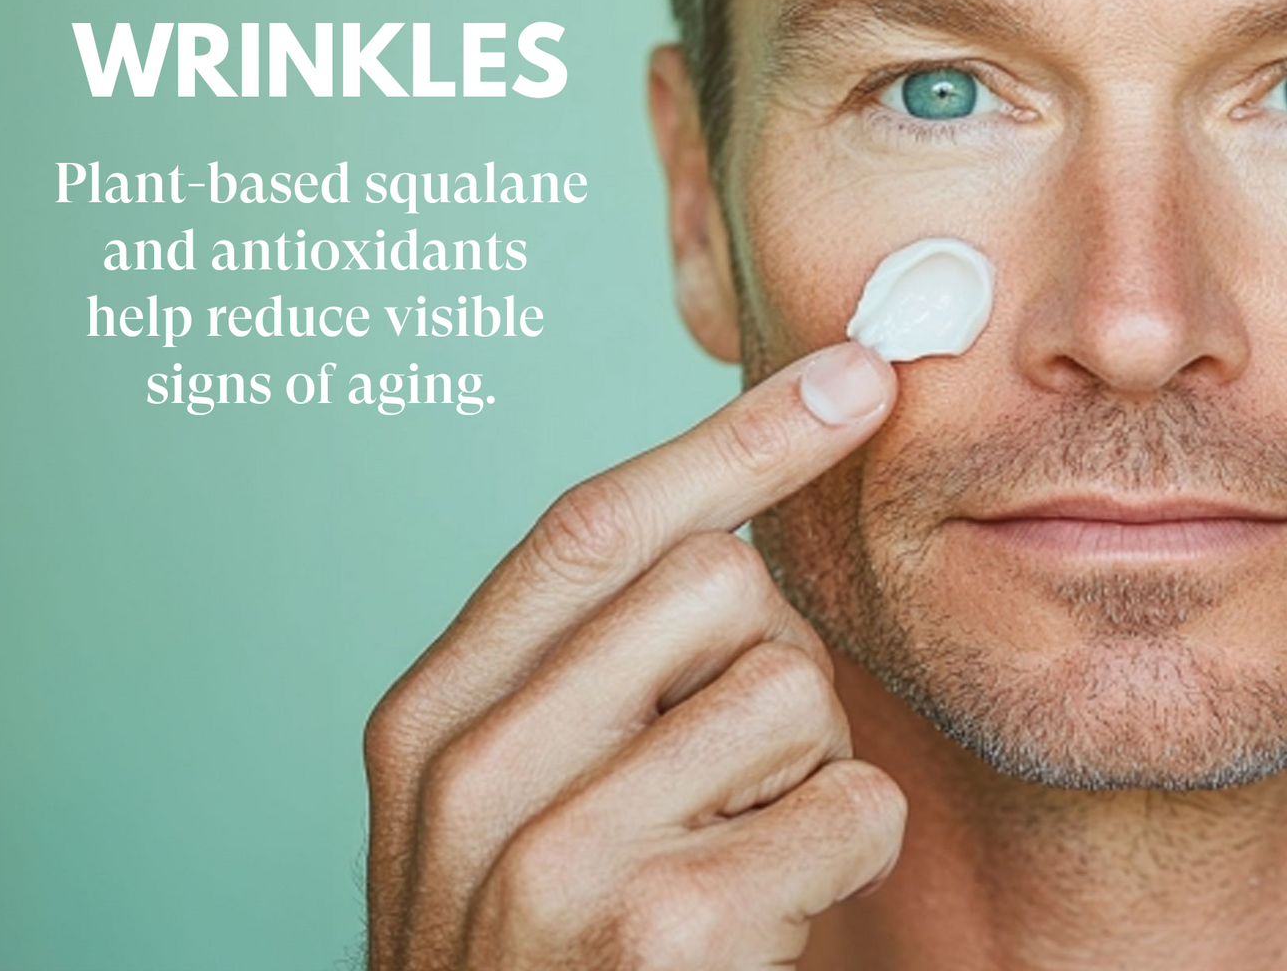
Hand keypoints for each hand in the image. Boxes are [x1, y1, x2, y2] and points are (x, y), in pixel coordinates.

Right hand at [364, 340, 905, 969]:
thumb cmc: (548, 955)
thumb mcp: (519, 797)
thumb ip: (589, 664)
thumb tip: (742, 517)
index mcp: (431, 716)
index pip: (595, 522)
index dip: (735, 438)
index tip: (854, 375)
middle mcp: (472, 770)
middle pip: (711, 582)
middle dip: (761, 654)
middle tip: (726, 763)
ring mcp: (555, 857)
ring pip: (789, 685)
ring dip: (800, 764)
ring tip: (731, 849)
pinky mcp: (659, 935)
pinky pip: (847, 799)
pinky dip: (843, 845)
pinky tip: (771, 915)